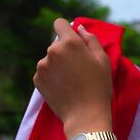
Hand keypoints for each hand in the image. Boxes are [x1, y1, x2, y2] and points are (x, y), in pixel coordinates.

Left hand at [33, 18, 112, 137]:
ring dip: (58, 64)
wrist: (85, 116)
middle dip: (66, 51)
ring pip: (50, 59)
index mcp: (69, 42)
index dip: (67, 30)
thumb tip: (79, 28)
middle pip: (57, 44)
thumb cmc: (99, 87)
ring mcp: (42, 66)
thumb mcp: (103, 60)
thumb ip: (91, 39)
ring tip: (71, 81)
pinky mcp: (37, 79)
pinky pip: (45, 72)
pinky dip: (52, 76)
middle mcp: (52, 50)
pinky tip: (63, 88)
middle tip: (79, 69)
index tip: (74, 41)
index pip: (60, 23)